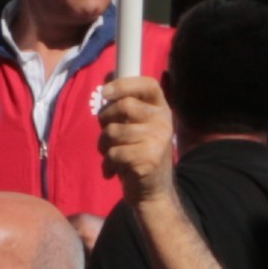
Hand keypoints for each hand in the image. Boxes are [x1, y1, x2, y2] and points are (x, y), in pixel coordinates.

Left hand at [95, 71, 177, 204]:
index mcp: (161, 109)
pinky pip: (115, 153)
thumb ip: (124, 105)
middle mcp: (163, 121)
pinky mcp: (149, 160)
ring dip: (103, 146)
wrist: (152, 192)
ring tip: (111, 155)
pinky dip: (108, 164)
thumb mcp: (135, 127)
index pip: (148, 85)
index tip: (104, 92)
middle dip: (105, 120)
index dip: (124, 84)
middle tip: (105, 134)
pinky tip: (114, 171)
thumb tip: (107, 76)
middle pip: (125, 106)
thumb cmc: (138, 154)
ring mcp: (159, 141)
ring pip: (114, 132)